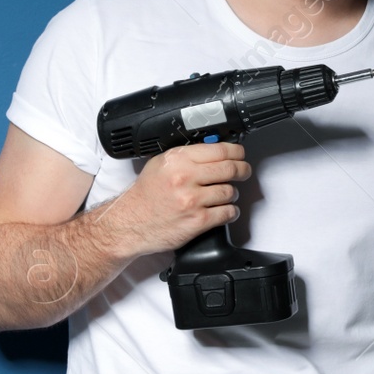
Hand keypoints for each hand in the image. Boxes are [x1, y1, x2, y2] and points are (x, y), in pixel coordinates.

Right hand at [102, 141, 250, 258]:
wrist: (130, 223)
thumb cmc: (145, 196)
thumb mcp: (160, 165)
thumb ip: (186, 157)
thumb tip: (214, 151)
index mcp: (177, 160)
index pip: (219, 150)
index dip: (236, 151)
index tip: (240, 154)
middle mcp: (185, 177)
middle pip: (229, 168)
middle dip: (242, 170)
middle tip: (244, 171)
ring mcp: (192, 200)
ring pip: (230, 191)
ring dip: (232, 193)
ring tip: (225, 194)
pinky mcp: (197, 221)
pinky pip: (227, 213)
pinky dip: (230, 212)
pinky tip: (225, 210)